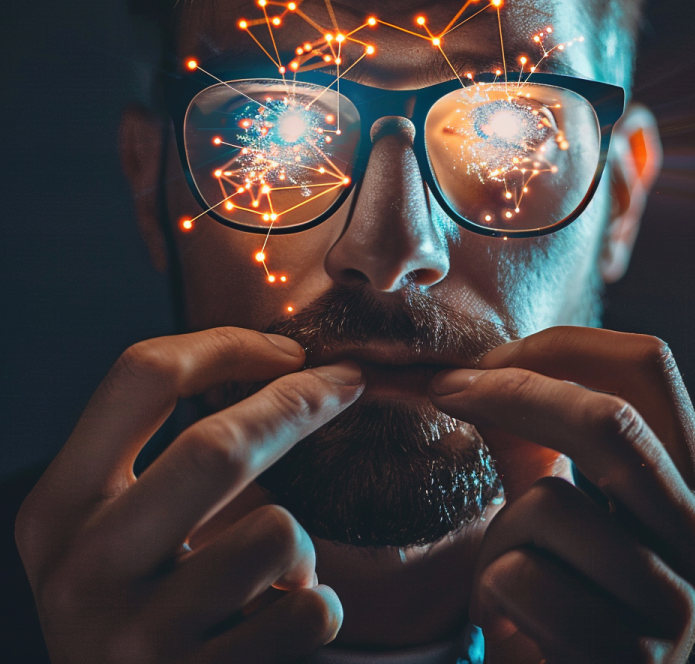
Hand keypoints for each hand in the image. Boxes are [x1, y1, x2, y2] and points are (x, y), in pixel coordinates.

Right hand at [15, 327, 363, 662]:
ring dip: (302, 545)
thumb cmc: (138, 612)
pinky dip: (317, 605)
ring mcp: (139, 636)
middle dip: (299, 403)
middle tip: (347, 383)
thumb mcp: (117, 537)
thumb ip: (168, 468)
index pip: (141, 378)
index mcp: (60, 510)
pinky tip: (277, 627)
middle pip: (217, 445)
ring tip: (274, 578)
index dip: (227, 346)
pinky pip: (309, 608)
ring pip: (278, 533)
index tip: (289, 351)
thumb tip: (280, 375)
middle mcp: (85, 569)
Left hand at [430, 326, 694, 663]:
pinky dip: (494, 590)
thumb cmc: (551, 590)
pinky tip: (515, 620)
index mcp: (685, 482)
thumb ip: (534, 435)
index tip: (484, 361)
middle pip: (610, 420)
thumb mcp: (549, 500)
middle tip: (446, 389)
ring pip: (550, 505)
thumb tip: (475, 365)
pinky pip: (524, 580)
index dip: (559, 345)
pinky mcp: (631, 659)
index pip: (646, 366)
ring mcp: (674, 604)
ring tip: (510, 573)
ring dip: (499, 533)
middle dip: (512, 395)